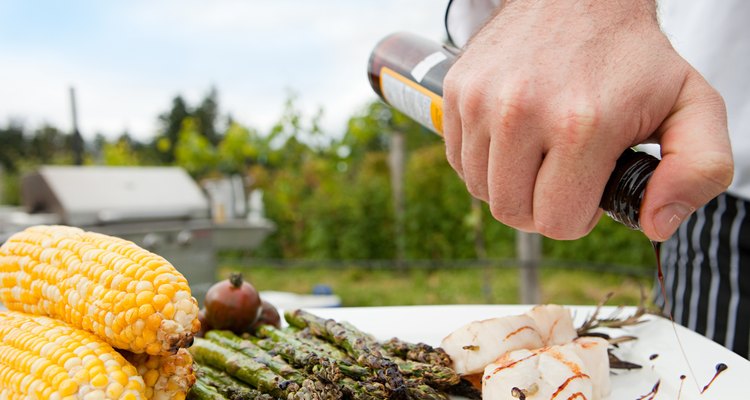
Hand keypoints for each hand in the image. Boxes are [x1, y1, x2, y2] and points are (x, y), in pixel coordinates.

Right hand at [443, 0, 732, 240]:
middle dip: (541, 208)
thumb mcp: (692, 105)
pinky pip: (458, 160)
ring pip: (480, 190)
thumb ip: (697, 170)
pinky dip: (484, 162)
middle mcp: (521, 113)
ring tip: (538, 156)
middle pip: (512, 212)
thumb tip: (656, 223)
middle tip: (563, 179)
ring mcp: (481, 100)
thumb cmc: (632, 56)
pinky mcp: (456, 91)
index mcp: (581, 126)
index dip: (578, 216)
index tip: (589, 189)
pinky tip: (512, 141)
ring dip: (510, 185)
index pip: (557, 222)